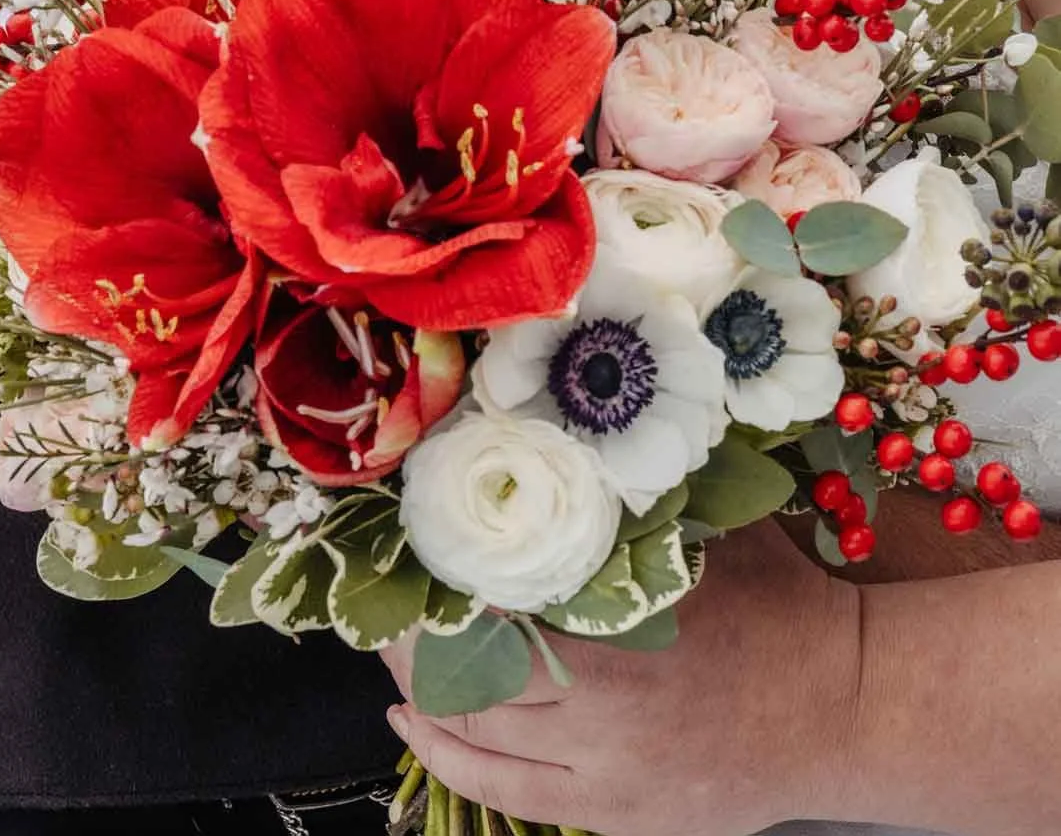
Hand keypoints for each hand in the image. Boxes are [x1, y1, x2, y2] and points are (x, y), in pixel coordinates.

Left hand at [383, 520, 862, 835]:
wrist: (846, 706)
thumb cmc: (781, 603)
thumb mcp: (713, 529)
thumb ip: (639, 500)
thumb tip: (565, 433)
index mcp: (626, 628)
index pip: (498, 604)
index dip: (439, 580)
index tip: (406, 545)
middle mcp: (607, 709)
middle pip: (473, 673)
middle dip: (414, 637)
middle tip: (385, 598)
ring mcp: (609, 774)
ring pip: (481, 736)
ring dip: (422, 693)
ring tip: (393, 655)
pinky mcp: (618, 817)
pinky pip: (508, 796)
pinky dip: (452, 759)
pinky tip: (415, 728)